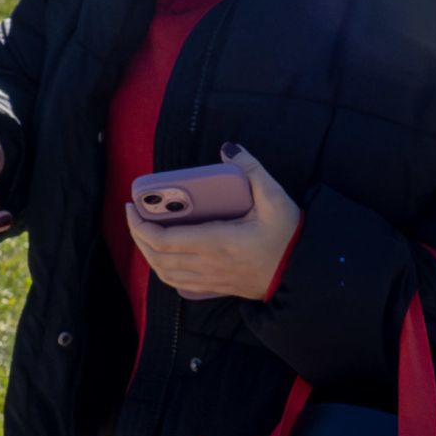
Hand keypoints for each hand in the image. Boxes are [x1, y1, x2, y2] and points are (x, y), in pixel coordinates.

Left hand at [127, 144, 300, 302]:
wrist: (303, 272)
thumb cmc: (289, 236)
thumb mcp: (275, 198)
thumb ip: (252, 169)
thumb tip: (228, 149)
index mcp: (218, 242)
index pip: (164, 239)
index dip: (140, 225)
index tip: (133, 206)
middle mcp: (210, 264)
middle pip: (157, 257)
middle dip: (138, 236)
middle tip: (134, 214)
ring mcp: (211, 279)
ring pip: (165, 273)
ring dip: (148, 254)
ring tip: (144, 232)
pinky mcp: (216, 287)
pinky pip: (179, 284)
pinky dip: (163, 270)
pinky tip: (163, 256)